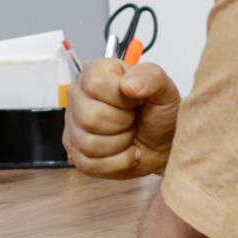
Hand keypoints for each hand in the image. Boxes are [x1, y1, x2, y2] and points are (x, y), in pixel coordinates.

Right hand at [64, 58, 180, 178]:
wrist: (162, 142)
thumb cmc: (158, 113)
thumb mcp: (164, 90)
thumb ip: (151, 77)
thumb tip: (128, 84)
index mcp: (95, 73)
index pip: (96, 85)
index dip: (121, 98)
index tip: (136, 101)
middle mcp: (78, 97)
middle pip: (90, 117)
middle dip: (122, 124)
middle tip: (132, 120)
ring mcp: (73, 126)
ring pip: (88, 143)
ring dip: (120, 144)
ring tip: (129, 134)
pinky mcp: (77, 153)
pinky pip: (90, 164)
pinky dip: (117, 162)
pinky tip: (126, 151)